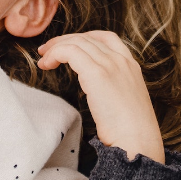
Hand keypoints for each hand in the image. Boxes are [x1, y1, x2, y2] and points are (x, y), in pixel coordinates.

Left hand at [38, 31, 164, 162]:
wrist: (137, 141)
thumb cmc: (131, 132)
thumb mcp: (126, 102)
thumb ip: (113, 88)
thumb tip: (95, 90)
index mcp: (131, 65)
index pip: (106, 37)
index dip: (84, 37)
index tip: (69, 46)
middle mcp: (121, 60)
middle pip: (86, 38)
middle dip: (64, 41)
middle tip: (46, 50)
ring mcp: (109, 64)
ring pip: (76, 43)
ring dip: (55, 48)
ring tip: (43, 60)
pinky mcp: (96, 73)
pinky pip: (69, 52)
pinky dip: (54, 54)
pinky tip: (47, 65)